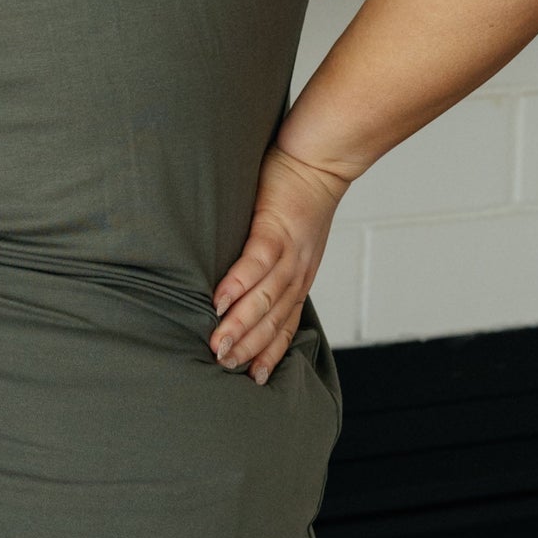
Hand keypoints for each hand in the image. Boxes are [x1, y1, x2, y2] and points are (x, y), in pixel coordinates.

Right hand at [210, 147, 349, 382]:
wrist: (320, 159)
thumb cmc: (299, 196)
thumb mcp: (292, 241)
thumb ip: (270, 267)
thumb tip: (240, 291)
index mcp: (299, 278)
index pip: (285, 325)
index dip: (270, 353)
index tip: (251, 378)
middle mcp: (297, 272)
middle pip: (273, 319)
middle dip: (250, 347)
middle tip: (225, 366)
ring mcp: (288, 251)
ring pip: (265, 298)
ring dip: (241, 324)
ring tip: (218, 344)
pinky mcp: (274, 227)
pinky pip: (257, 261)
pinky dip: (238, 283)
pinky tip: (220, 300)